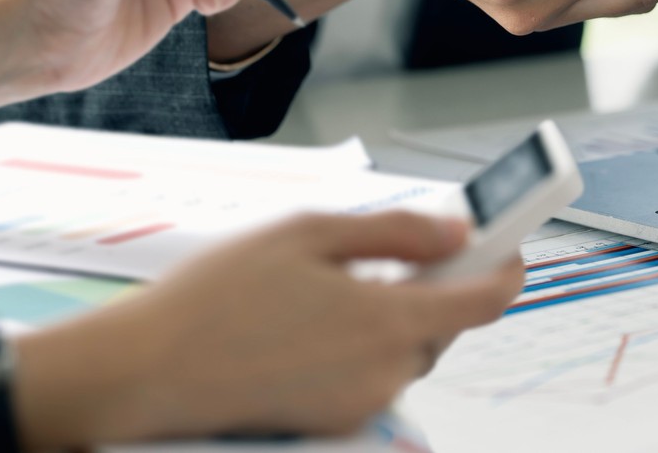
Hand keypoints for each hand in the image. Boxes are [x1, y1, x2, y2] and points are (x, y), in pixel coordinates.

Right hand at [17, 212, 523, 444]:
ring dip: (390, 317)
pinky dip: (358, 346)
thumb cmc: (217, 297)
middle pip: (443, 325)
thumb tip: (456, 231)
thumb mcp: (307, 233)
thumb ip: (393, 231)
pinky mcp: (332, 426)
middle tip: (399, 250)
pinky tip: (308, 323)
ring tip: (329, 285)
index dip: (506, 266)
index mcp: (387, 321)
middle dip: (433, 286)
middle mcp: (384, 374)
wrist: (147, 373)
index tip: (509, 242)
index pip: (484, 298)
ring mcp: (360, 406)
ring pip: (403, 351)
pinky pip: (369, 377)